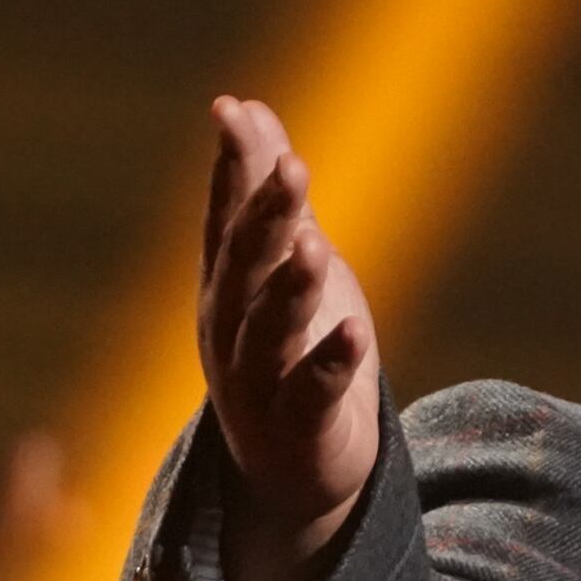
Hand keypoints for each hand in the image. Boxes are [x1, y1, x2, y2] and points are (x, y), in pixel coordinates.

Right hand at [195, 96, 380, 580]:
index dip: (230, 169)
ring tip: (313, 243)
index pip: (223, 218)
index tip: (234, 114)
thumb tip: (244, 108)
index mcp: (225, 288)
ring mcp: (259, 382)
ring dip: (290, 287)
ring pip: (270, 330)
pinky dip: (332, 362)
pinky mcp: (300, 427)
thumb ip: (263, 193)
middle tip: (291, 166)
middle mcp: (231, 330)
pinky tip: (357, 332)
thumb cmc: (290, 353)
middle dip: (265, 217)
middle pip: (244, 267)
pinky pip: (313, 392)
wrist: (294, 472)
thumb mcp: (282, 265)